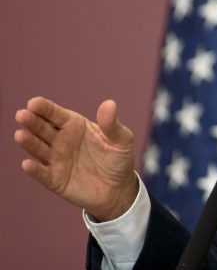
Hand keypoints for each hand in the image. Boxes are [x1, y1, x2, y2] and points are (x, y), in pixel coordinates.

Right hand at [14, 96, 138, 221]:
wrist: (119, 188)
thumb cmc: (119, 159)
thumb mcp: (122, 139)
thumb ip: (112, 124)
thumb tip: (109, 104)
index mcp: (75, 126)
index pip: (56, 114)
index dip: (44, 108)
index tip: (33, 103)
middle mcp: (61, 140)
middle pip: (43, 129)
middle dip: (32, 121)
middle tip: (22, 115)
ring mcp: (56, 160)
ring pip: (38, 149)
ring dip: (29, 142)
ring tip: (20, 135)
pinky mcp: (55, 180)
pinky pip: (42, 174)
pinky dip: (34, 170)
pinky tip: (27, 164)